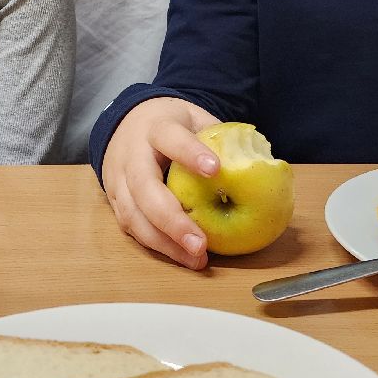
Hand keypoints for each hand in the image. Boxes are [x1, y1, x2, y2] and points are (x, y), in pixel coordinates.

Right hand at [99, 96, 221, 269]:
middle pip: (144, 188)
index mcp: (154, 128)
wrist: (125, 124)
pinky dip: (158, 246)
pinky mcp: (115, 203)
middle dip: (172, 220)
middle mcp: (131, 155)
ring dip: (165, 242)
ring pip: (133, 216)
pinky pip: (132, 228)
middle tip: (201, 244)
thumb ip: (219, 136)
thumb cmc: (170, 125)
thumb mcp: (194, 118)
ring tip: (196, 260)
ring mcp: (118, 181)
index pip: (170, 138)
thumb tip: (262, 156)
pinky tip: (183, 257)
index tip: (215, 169)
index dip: (189, 153)